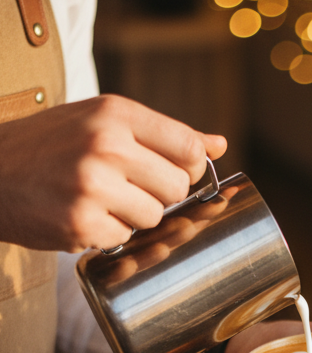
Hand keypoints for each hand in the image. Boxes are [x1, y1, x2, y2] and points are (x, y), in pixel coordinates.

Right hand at [0, 94, 226, 251]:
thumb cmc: (50, 145)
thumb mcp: (101, 121)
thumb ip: (162, 134)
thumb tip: (220, 144)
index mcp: (117, 113)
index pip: (190, 149)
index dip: (188, 168)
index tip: (168, 172)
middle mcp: (107, 145)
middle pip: (177, 188)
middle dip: (158, 195)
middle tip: (124, 188)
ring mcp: (93, 186)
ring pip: (154, 218)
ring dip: (133, 217)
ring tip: (99, 201)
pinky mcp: (80, 223)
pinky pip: (123, 239)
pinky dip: (106, 234)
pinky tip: (80, 215)